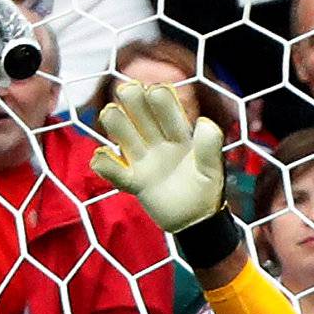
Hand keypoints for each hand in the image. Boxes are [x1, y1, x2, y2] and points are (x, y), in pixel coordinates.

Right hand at [92, 80, 225, 233]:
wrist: (195, 222)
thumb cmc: (206, 193)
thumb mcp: (213, 170)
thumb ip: (210, 147)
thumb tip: (204, 122)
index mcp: (180, 135)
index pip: (166, 109)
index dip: (159, 98)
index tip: (155, 92)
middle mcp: (158, 143)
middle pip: (140, 114)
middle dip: (133, 99)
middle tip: (127, 91)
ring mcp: (144, 161)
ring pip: (124, 135)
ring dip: (115, 123)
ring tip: (110, 114)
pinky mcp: (133, 182)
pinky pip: (114, 171)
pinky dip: (104, 164)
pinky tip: (100, 159)